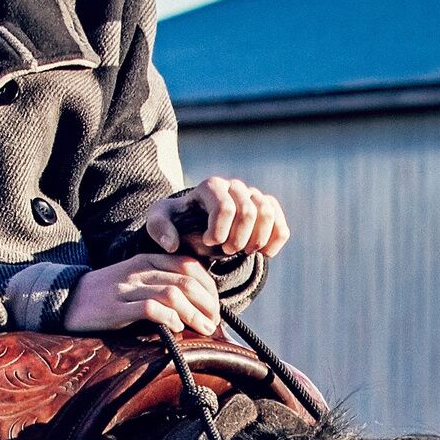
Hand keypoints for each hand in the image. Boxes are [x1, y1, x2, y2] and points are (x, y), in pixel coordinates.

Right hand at [68, 251, 223, 337]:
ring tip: (202, 328)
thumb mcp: (135, 281)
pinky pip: (150, 309)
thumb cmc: (106, 296)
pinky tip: (175, 328)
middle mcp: (139, 271)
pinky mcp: (116, 308)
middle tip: (213, 322)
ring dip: (194, 314)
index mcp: (146, 261)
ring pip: (172, 294)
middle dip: (207, 303)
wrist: (64, 300)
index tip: (214, 306)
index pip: (188, 265)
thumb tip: (196, 305)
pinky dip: (169, 319)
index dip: (208, 286)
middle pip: (186, 281)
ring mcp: (127, 289)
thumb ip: (160, 284)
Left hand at [146, 177, 289, 262]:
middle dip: (238, 238)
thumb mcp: (158, 222)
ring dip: (256, 239)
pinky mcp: (267, 210)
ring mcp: (253, 197)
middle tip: (226, 251)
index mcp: (210, 186)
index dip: (220, 231)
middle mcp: (234, 187)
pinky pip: (281, 224)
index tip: (210, 243)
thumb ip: (159, 229)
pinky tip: (265, 253)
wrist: (195, 225)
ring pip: (268, 213)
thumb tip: (172, 244)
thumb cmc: (176, 221)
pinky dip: (276, 240)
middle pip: (249, 210)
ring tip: (242, 252)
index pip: (225, 206)